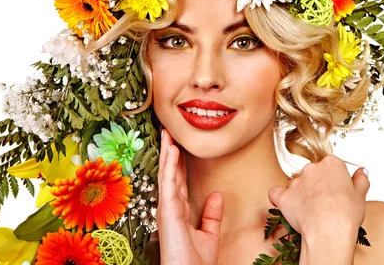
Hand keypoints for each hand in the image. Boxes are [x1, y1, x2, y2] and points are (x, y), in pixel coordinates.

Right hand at [157, 129, 223, 264]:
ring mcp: (167, 208)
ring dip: (167, 153)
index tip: (179, 144)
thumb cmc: (195, 262)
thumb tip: (217, 195)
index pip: (179, 180)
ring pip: (167, 174)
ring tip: (168, 133)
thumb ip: (212, 214)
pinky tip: (171, 150)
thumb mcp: (209, 234)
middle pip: (170, 173)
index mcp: (179, 210)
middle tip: (169, 131)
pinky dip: (170, 166)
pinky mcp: (168, 211)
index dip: (179, 161)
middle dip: (170, 152)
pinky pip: (169, 183)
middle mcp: (171, 206)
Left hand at [267, 155, 369, 237]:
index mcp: (332, 164)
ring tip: (311, 210)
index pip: (332, 166)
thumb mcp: (361, 195)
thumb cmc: (346, 214)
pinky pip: (276, 193)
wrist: (328, 231)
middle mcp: (312, 168)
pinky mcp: (284, 196)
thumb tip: (362, 171)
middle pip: (313, 173)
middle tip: (326, 203)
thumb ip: (361, 179)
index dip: (335, 181)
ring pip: (296, 183)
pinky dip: (279, 197)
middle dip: (318, 185)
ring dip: (301, 192)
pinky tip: (286, 204)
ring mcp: (296, 182)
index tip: (338, 192)